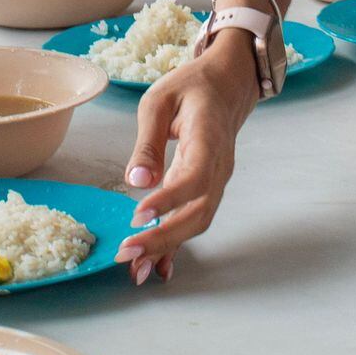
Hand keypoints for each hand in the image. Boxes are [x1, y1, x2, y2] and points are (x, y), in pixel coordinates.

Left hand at [119, 31, 258, 284]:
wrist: (228, 86)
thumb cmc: (192, 87)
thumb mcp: (159, 100)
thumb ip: (148, 142)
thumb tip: (136, 180)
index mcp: (208, 138)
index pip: (194, 177)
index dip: (168, 200)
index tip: (138, 216)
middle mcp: (220, 166)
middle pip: (198, 211)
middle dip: (163, 238)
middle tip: (128, 253)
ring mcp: (218, 181)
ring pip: (197, 222)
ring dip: (168, 247)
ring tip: (136, 268)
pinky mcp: (208, 189)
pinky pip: (195, 220)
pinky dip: (177, 245)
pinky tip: (158, 267)